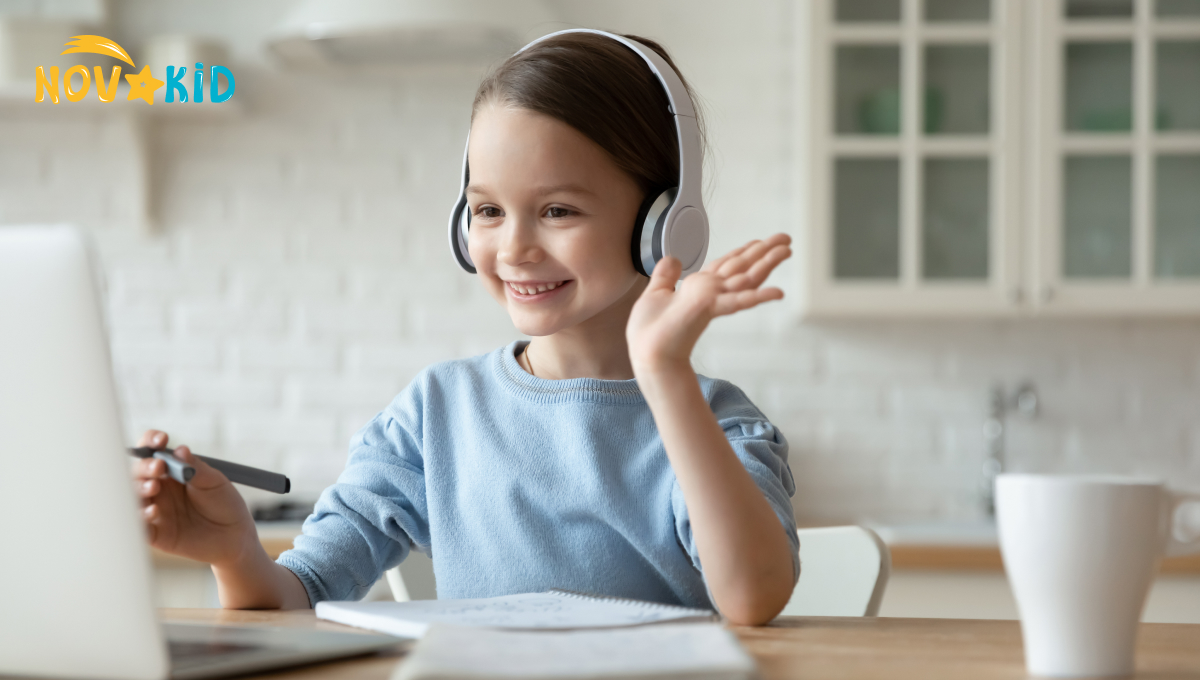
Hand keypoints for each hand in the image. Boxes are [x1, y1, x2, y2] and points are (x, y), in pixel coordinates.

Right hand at [133, 430, 256, 567]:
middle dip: (144, 467)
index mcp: (171, 471)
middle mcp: (159, 489)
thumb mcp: (214, 482)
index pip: (152, 452)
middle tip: (158, 467)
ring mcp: (155, 510)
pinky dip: (140, 517)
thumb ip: (196, 468)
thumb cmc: (224, 504)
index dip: (150, 442)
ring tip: (153, 487)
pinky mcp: (156, 533)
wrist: (235, 536)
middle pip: (138, 472)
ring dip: (139, 489)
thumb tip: (180, 450)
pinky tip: (152, 511)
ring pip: (133, 497)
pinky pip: (139, 526)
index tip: (160, 440)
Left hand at [626, 233, 790, 373]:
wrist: (647, 352)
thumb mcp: (656, 293)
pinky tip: (778, 293)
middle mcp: (711, 291)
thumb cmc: (650, 330)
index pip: (727, 264)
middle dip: (764, 251)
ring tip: (786, 250)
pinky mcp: (709, 309)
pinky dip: (758, 297)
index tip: (760, 241)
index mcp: (700, 286)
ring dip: (767, 263)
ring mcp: (713, 300)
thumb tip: (673, 259)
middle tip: (786, 239)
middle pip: (743, 266)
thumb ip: (666, 275)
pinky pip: (738, 301)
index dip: (744, 251)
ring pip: (746, 278)